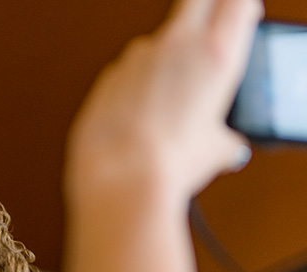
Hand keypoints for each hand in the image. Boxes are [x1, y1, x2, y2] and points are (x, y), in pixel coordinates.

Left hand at [66, 0, 261, 207]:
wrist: (121, 178)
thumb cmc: (169, 163)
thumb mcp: (216, 151)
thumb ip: (223, 137)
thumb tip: (224, 146)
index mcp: (215, 53)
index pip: (236, 2)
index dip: (238, 9)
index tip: (239, 20)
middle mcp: (174, 46)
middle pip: (195, 2)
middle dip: (202, 14)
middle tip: (205, 41)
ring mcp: (136, 59)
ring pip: (156, 44)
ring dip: (163, 64)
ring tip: (166, 109)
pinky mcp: (107, 78)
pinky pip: (127, 75)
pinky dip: (135, 90)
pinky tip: (138, 121)